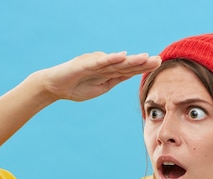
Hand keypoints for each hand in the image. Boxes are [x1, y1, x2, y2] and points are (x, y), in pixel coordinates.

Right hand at [38, 51, 160, 101]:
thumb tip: (129, 70)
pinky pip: (98, 62)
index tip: (158, 64)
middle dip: (142, 62)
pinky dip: (109, 59)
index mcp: (108, 73)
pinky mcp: (83, 65)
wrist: (54, 86)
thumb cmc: (76, 87)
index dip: (142, 67)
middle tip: (158, 60)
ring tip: (145, 57)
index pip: (128, 70)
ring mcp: (94, 64)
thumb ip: (114, 79)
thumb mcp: (100, 87)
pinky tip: (120, 56)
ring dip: (130, 60)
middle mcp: (103, 66)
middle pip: (125, 64)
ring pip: (115, 62)